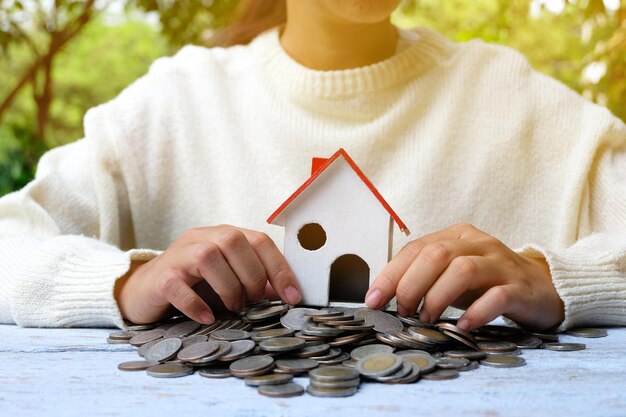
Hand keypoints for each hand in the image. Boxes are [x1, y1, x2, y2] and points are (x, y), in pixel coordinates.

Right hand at [115, 225, 301, 323]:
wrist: (146, 290)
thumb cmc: (194, 285)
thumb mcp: (230, 281)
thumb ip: (256, 284)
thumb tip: (288, 295)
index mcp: (224, 236)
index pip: (259, 240)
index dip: (280, 268)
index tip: (293, 297)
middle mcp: (202, 238)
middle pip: (234, 241)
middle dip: (252, 276)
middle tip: (252, 302)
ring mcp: (178, 255)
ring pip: (208, 257)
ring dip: (228, 287)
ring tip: (232, 308)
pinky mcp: (160, 277)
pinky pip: (178, 285)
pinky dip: (196, 304)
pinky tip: (206, 318)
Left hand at [364, 223, 564, 330]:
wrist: (543, 288)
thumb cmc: (487, 283)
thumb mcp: (452, 275)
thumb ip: (424, 278)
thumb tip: (383, 298)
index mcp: (457, 236)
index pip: (416, 248)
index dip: (390, 274)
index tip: (373, 300)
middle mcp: (478, 244)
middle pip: (436, 255)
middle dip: (410, 285)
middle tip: (402, 311)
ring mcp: (501, 263)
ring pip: (462, 270)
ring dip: (437, 297)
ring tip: (427, 319)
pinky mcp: (520, 288)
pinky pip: (496, 296)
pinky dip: (476, 312)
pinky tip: (462, 326)